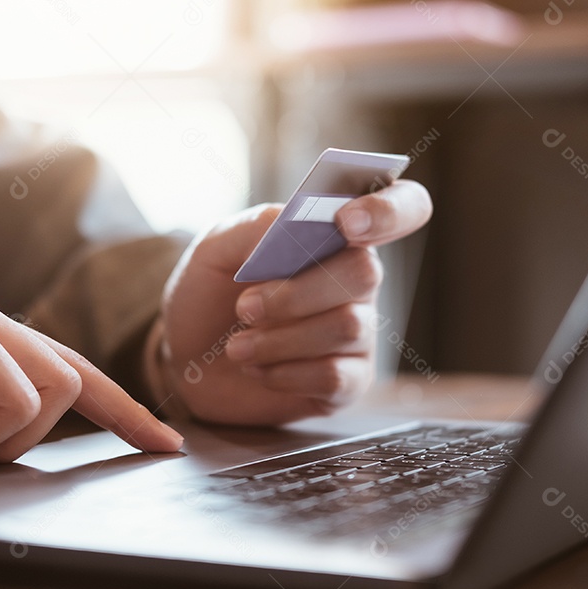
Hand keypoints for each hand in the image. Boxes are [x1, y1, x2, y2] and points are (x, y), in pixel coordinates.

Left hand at [157, 179, 432, 424]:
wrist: (186, 359)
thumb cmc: (209, 295)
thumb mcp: (216, 248)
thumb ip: (256, 227)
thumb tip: (299, 218)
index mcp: (335, 235)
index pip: (401, 207)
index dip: (388, 211)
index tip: (346, 223)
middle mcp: (357, 280)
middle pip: (365, 272)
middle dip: (297, 292)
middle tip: (245, 307)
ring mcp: (359, 333)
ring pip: (346, 327)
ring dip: (280, 339)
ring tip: (237, 347)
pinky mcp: (349, 382)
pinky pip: (336, 376)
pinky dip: (286, 373)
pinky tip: (258, 370)